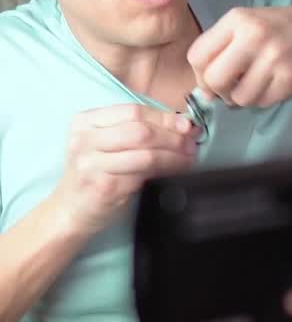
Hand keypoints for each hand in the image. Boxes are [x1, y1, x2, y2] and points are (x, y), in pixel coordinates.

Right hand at [55, 104, 201, 237]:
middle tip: (191, 141)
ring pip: (145, 153)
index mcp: (85, 122)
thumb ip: (132, 130)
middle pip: (140, 130)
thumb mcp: (104, 144)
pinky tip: (178, 169)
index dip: (164, 116)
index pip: (132, 111)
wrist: (70, 209)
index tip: (185, 123)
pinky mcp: (104, 186)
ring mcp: (92, 164)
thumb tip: (179, 123)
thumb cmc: (94, 174)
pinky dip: (167, 169)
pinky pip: (144, 174)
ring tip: (190, 156)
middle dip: (172, 135)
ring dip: (174, 154)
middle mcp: (85, 140)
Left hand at [187, 4, 291, 107]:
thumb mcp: (249, 23)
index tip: (210, 77)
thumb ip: (222, 49)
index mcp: (238, 19)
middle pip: (214, 79)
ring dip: (242, 98)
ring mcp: (274, 58)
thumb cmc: (284, 28)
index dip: (200, 74)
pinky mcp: (291, 78)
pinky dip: (262, 99)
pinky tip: (271, 84)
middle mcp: (254, 36)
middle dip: (218, 91)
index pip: (197, 55)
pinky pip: (262, 102)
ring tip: (254, 84)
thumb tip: (203, 91)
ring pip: (238, 97)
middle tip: (230, 87)